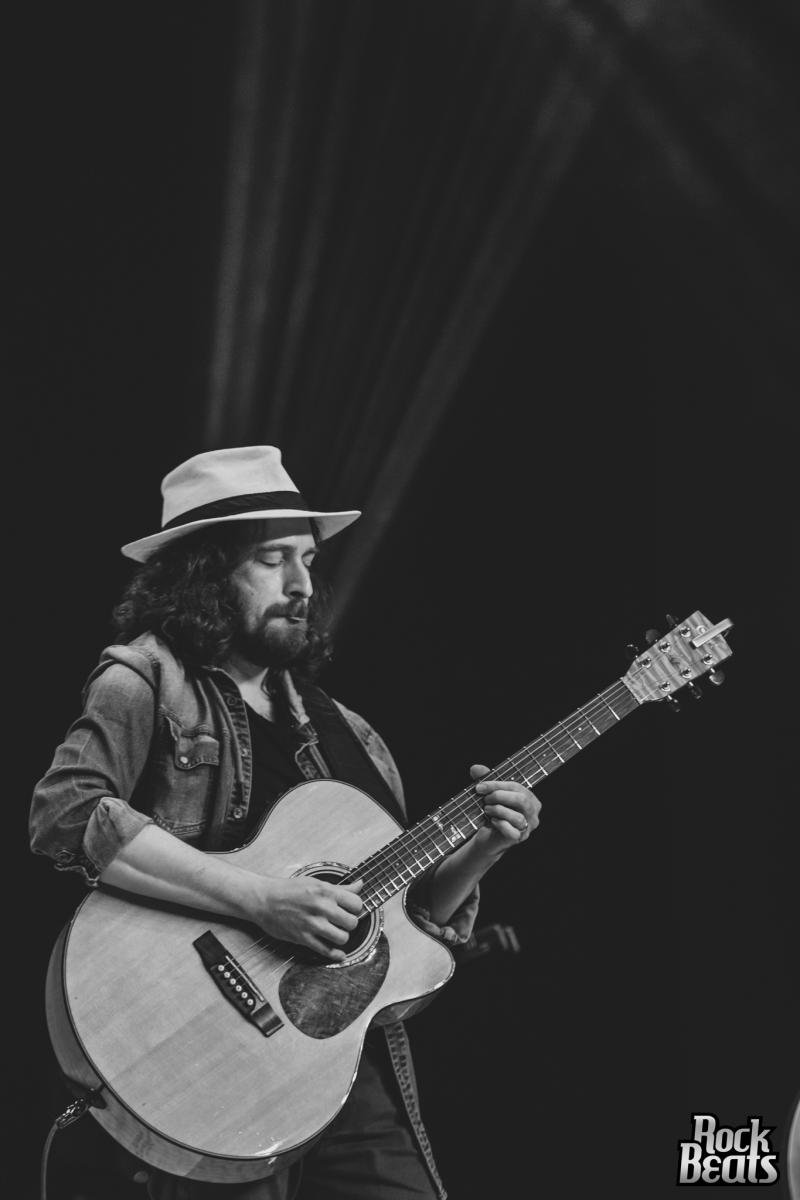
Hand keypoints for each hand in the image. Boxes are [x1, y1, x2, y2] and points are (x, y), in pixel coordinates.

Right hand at [248, 876, 363, 961]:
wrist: (264, 899)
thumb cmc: (288, 889)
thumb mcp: (315, 882)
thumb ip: (340, 888)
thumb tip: (360, 885)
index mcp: (326, 891)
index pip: (356, 903)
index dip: (356, 907)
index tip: (351, 909)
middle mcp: (321, 907)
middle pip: (352, 922)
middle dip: (350, 923)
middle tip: (343, 922)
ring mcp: (312, 924)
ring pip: (342, 938)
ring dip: (342, 937)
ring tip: (336, 933)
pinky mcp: (303, 938)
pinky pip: (326, 950)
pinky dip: (335, 954)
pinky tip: (339, 953)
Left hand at [469, 764, 540, 855]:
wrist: (487, 837)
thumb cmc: (493, 813)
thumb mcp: (489, 795)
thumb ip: (485, 780)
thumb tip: (475, 768)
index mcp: (530, 799)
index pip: (517, 787)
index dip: (497, 785)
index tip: (480, 786)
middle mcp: (533, 813)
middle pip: (521, 800)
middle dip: (500, 796)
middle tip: (485, 799)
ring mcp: (527, 828)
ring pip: (518, 817)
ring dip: (499, 811)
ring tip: (486, 809)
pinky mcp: (519, 839)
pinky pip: (512, 832)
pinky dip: (501, 824)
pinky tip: (492, 821)